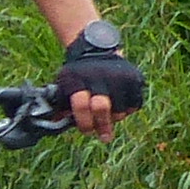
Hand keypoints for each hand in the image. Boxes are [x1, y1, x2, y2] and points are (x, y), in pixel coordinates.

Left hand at [55, 22, 143, 137]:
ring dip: (115, 117)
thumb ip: (61, 107)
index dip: (84, 123)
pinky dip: (128, 109)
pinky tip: (120, 103)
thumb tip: (55, 124)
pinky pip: (134, 105)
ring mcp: (118, 76)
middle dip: (102, 125)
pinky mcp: (134, 78)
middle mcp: (98, 76)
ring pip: (120, 111)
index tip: (87, 131)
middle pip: (102, 108)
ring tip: (109, 111)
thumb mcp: (64, 87)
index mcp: (76, 79)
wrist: (97, 51)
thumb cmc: (78, 77)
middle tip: (103, 137)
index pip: (81, 105)